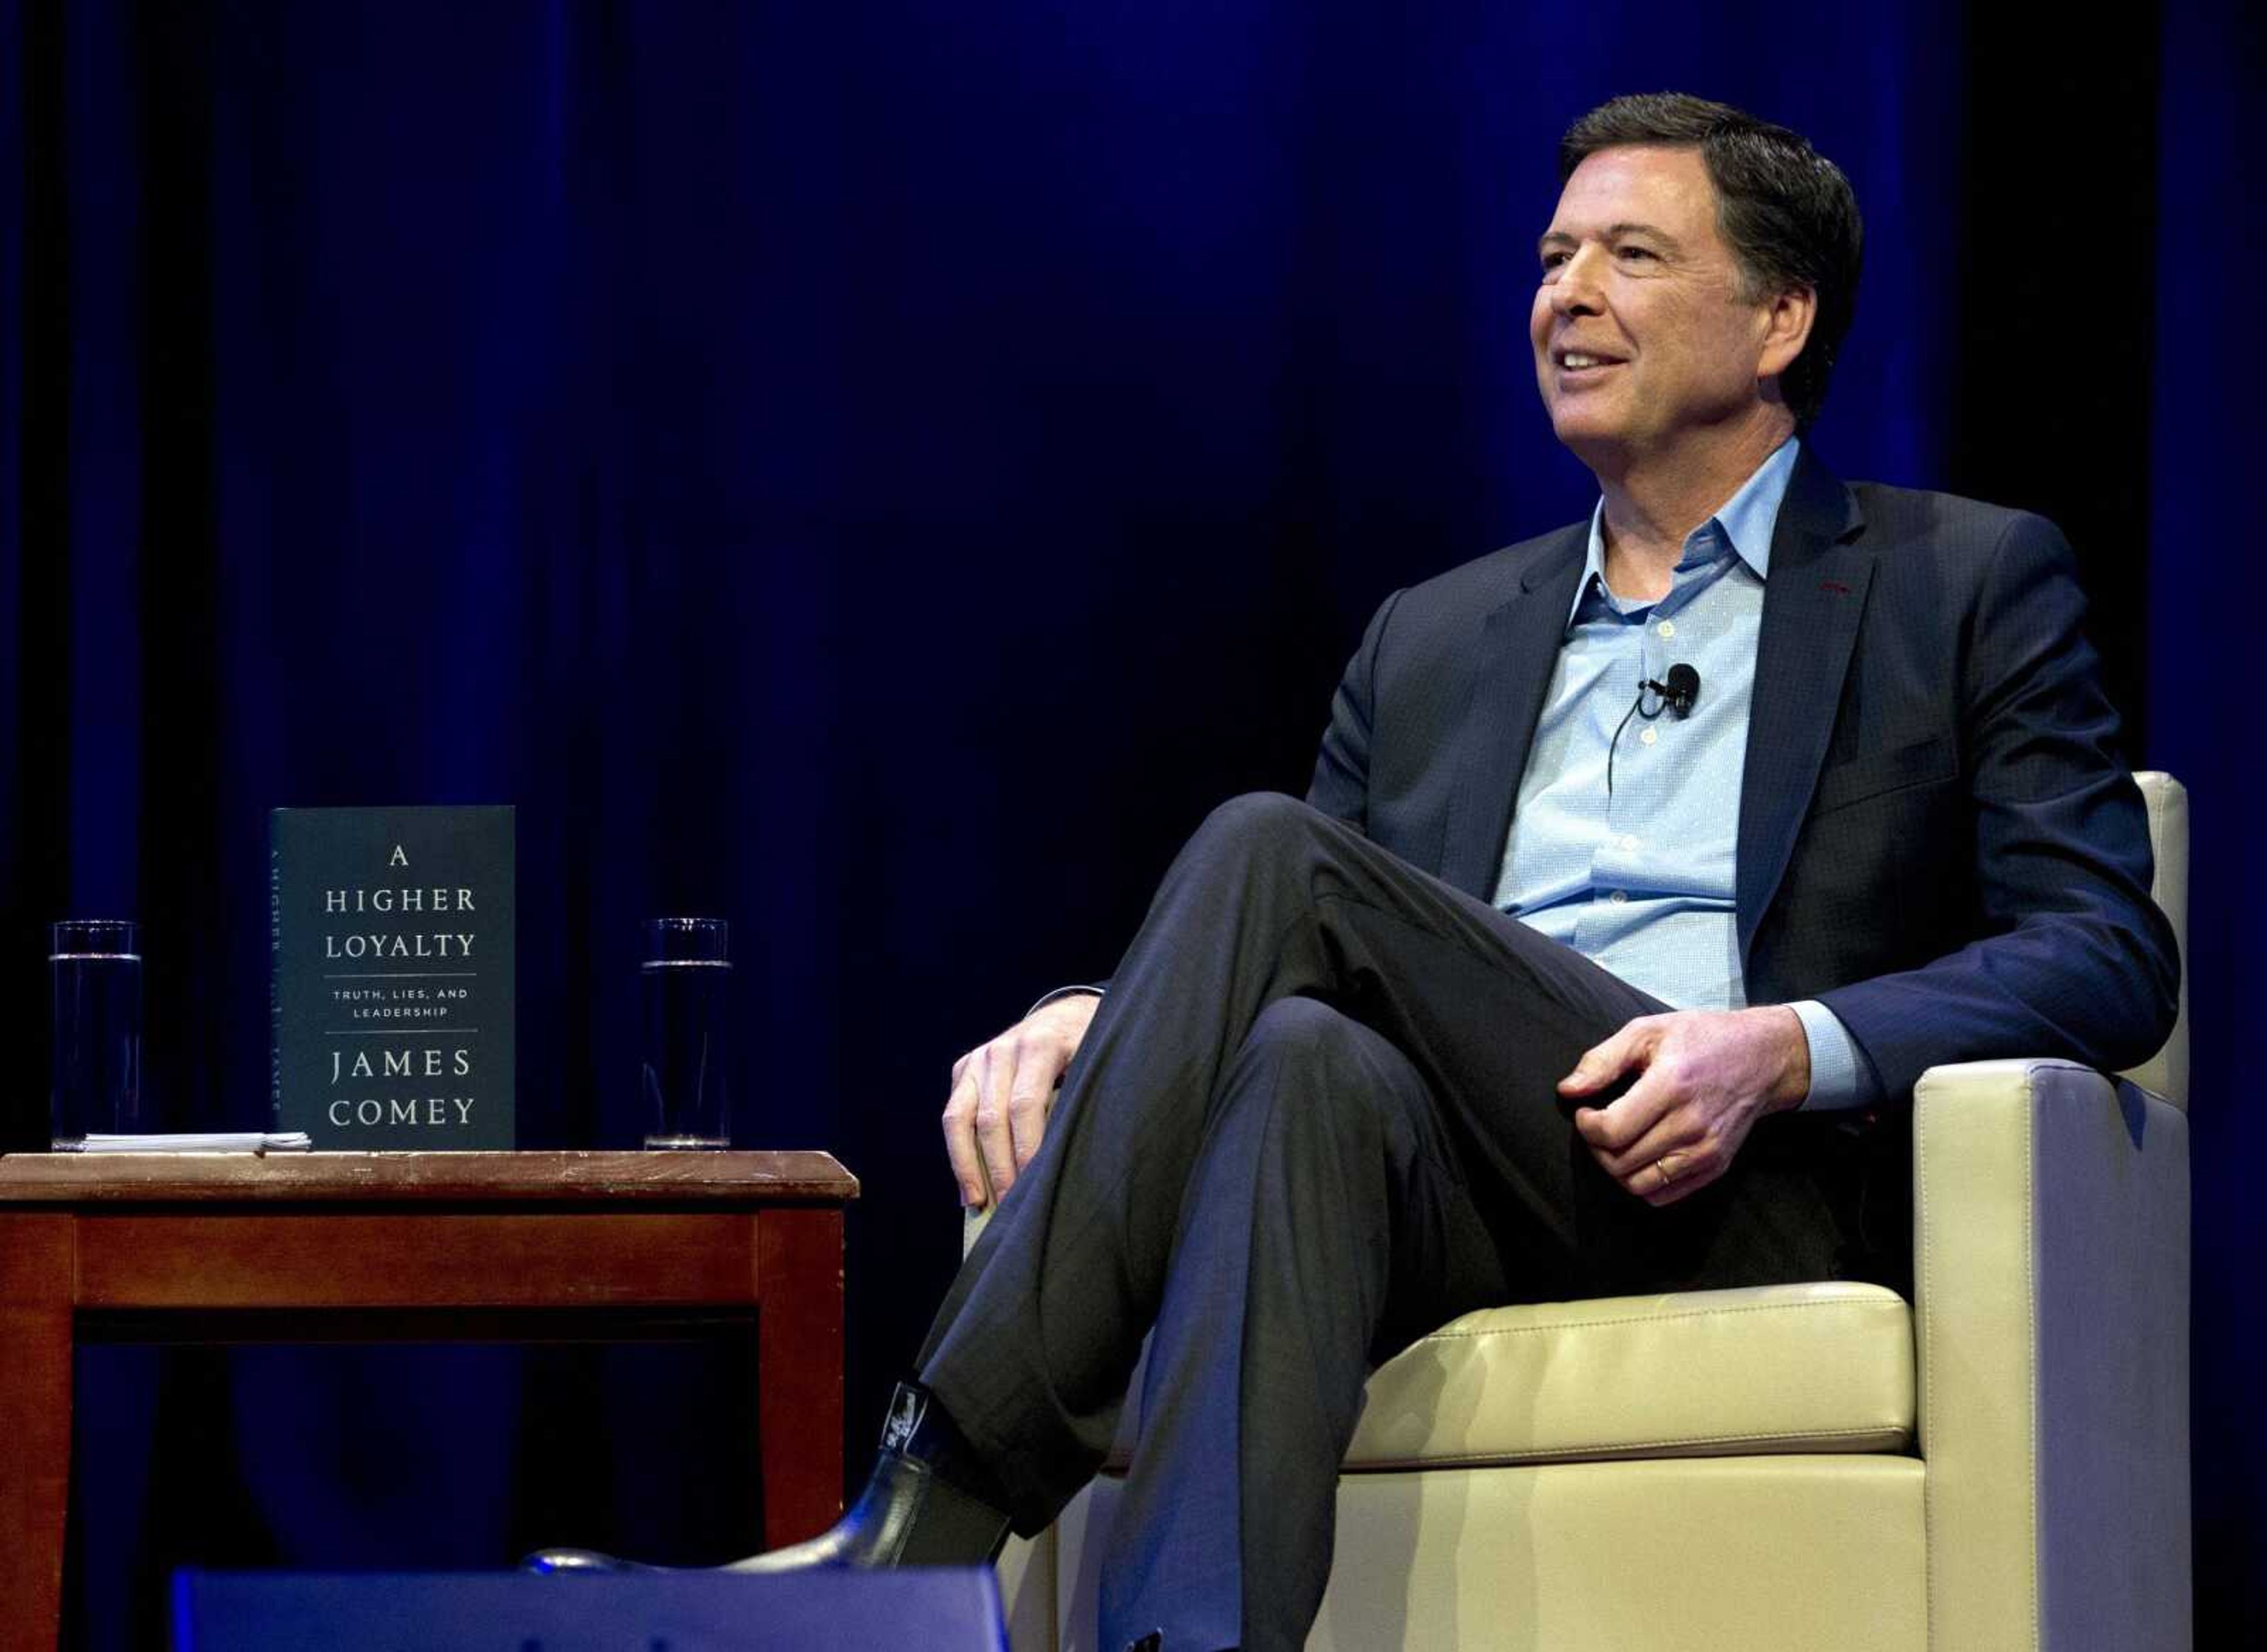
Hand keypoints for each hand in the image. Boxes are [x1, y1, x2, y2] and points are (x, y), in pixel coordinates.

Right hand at [942, 992, 1101, 1206]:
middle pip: (991, 1118)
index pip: (1025, 1105)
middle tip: (1010, 1206)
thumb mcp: (1096, 1064)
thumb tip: (1073, 1158)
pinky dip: (958, 1153)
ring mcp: (979, 1057)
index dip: (1027, 1149)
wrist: (1065, 1016)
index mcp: (1039, 1045)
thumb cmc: (1087, 1050)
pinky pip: (953, 1115)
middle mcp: (1001, 1049)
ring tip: (979, 1202)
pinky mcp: (964, 1067)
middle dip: (999, 1167)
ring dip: (968, 1166)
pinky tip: (969, 1185)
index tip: (1034, 1185)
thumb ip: (1082, 1099)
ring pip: (961, 1119)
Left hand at [1556, 1006, 1810, 1205]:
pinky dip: (1642, 1182)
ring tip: (1617, 1142)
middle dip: (1596, 1147)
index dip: (1587, 1126)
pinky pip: (1663, 1195)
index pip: (1612, 1131)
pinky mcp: (1715, 1166)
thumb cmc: (1702, 1038)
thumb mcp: (1647, 1031)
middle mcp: (1691, 1125)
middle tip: (1598, 1125)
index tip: (1586, 1111)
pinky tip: (1640, 1154)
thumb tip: (1568, 1090)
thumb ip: (1603, 1060)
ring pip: (1638, 1185)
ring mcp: (1706, 1151)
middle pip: (1620, 1163)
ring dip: (1616, 1168)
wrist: (1763, 1058)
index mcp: (1671, 1086)